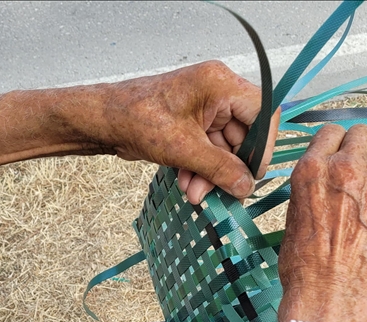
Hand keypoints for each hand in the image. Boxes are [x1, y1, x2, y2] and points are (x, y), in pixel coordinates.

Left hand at [103, 61, 279, 203]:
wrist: (103, 121)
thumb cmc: (137, 119)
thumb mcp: (183, 149)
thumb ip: (220, 168)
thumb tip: (246, 186)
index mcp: (220, 83)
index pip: (263, 113)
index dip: (262, 147)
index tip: (252, 174)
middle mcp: (218, 91)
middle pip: (245, 134)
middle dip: (230, 167)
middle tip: (222, 193)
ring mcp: (206, 107)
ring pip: (226, 147)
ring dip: (213, 174)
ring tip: (195, 193)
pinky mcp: (194, 123)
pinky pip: (210, 149)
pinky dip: (202, 169)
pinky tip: (188, 184)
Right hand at [276, 125, 366, 321]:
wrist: (331, 290)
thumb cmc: (305, 262)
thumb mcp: (295, 213)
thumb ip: (313, 186)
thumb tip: (326, 181)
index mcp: (312, 168)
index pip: (330, 132)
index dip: (337, 142)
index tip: (341, 153)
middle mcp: (345, 166)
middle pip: (363, 133)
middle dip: (363, 145)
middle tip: (363, 164)